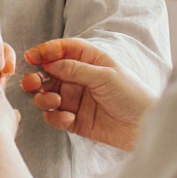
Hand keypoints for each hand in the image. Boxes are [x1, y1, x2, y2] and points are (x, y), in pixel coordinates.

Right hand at [20, 39, 156, 150]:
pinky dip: (55, 118)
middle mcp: (79, 78)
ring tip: (55, 103)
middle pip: (48, 74)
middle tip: (32, 84)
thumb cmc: (132, 95)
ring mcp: (75, 99)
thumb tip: (48, 62)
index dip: (45, 51)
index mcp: (89, 61)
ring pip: (47, 95)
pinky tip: (67, 119)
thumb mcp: (105, 76)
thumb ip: (75, 69)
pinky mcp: (75, 120)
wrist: (145, 127)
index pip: (61, 50)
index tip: (31, 57)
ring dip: (44, 98)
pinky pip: (55, 117)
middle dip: (37, 78)